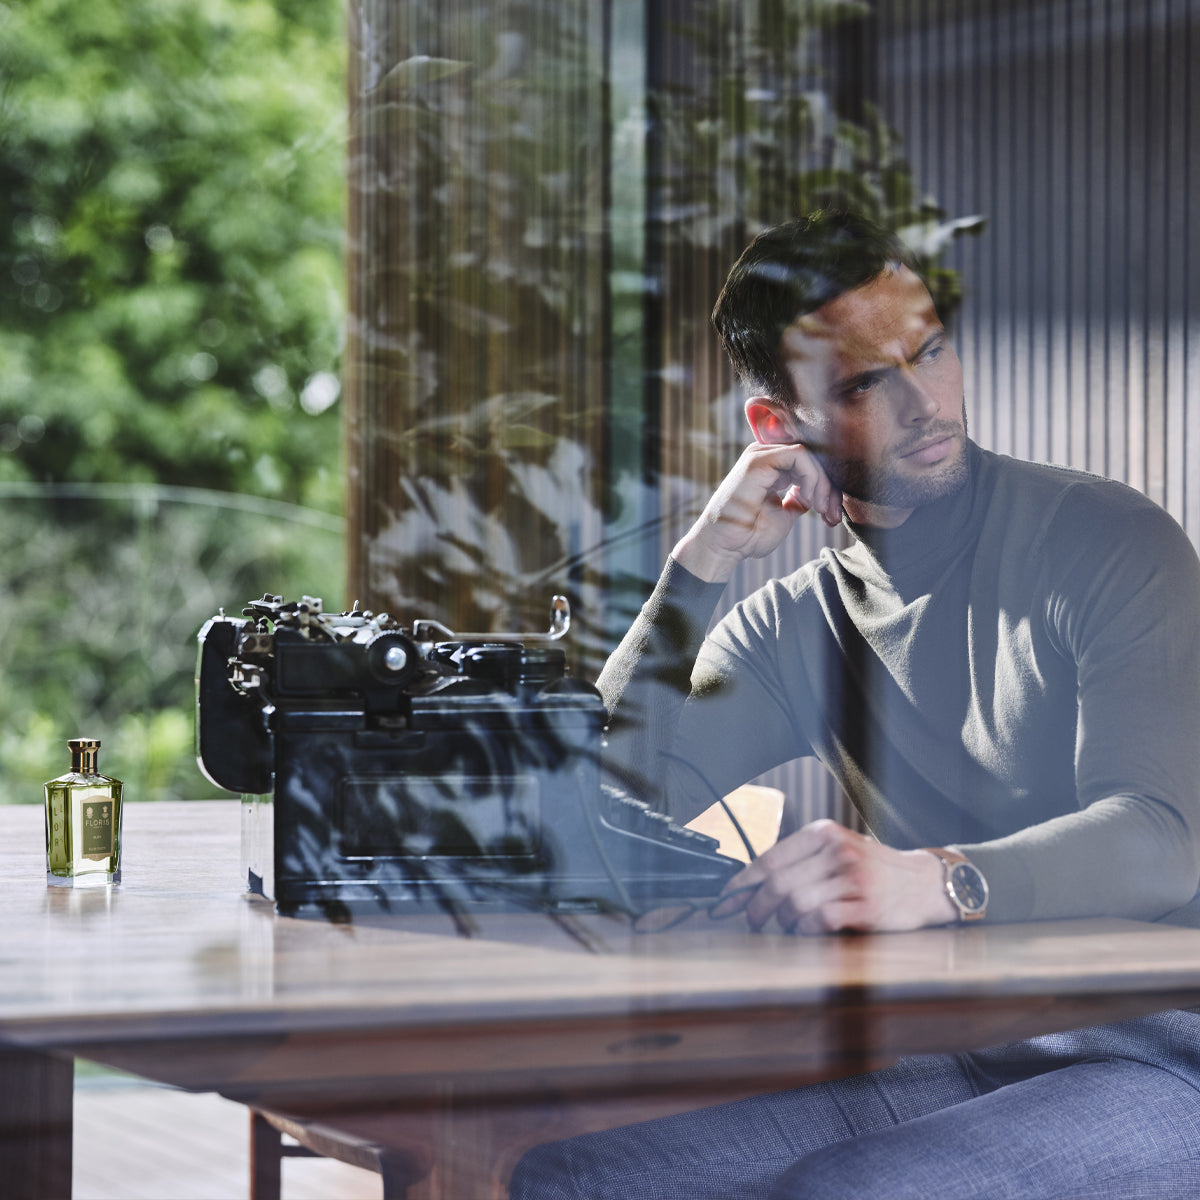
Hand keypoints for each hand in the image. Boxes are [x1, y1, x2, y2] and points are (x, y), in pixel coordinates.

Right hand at [672, 442, 842, 582]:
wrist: (724, 546)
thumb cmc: (748, 535)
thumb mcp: (784, 514)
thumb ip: (800, 498)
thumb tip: (818, 493)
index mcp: (770, 468)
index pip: (809, 465)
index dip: (826, 487)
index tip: (831, 515)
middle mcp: (765, 456)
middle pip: (812, 458)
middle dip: (828, 486)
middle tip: (832, 514)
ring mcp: (761, 455)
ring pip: (809, 455)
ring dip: (822, 483)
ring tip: (820, 508)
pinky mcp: (759, 459)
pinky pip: (800, 456)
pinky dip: (812, 477)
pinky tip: (810, 499)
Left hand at [713, 819, 957, 933]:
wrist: (925, 883)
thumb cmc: (874, 868)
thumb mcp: (839, 849)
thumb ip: (802, 859)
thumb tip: (750, 883)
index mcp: (824, 833)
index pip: (770, 857)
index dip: (743, 882)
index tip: (726, 898)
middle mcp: (837, 851)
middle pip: (778, 883)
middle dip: (755, 907)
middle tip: (750, 920)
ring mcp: (853, 879)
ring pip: (796, 902)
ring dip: (781, 920)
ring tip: (781, 925)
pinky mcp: (866, 907)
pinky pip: (821, 919)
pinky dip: (806, 928)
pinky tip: (806, 929)